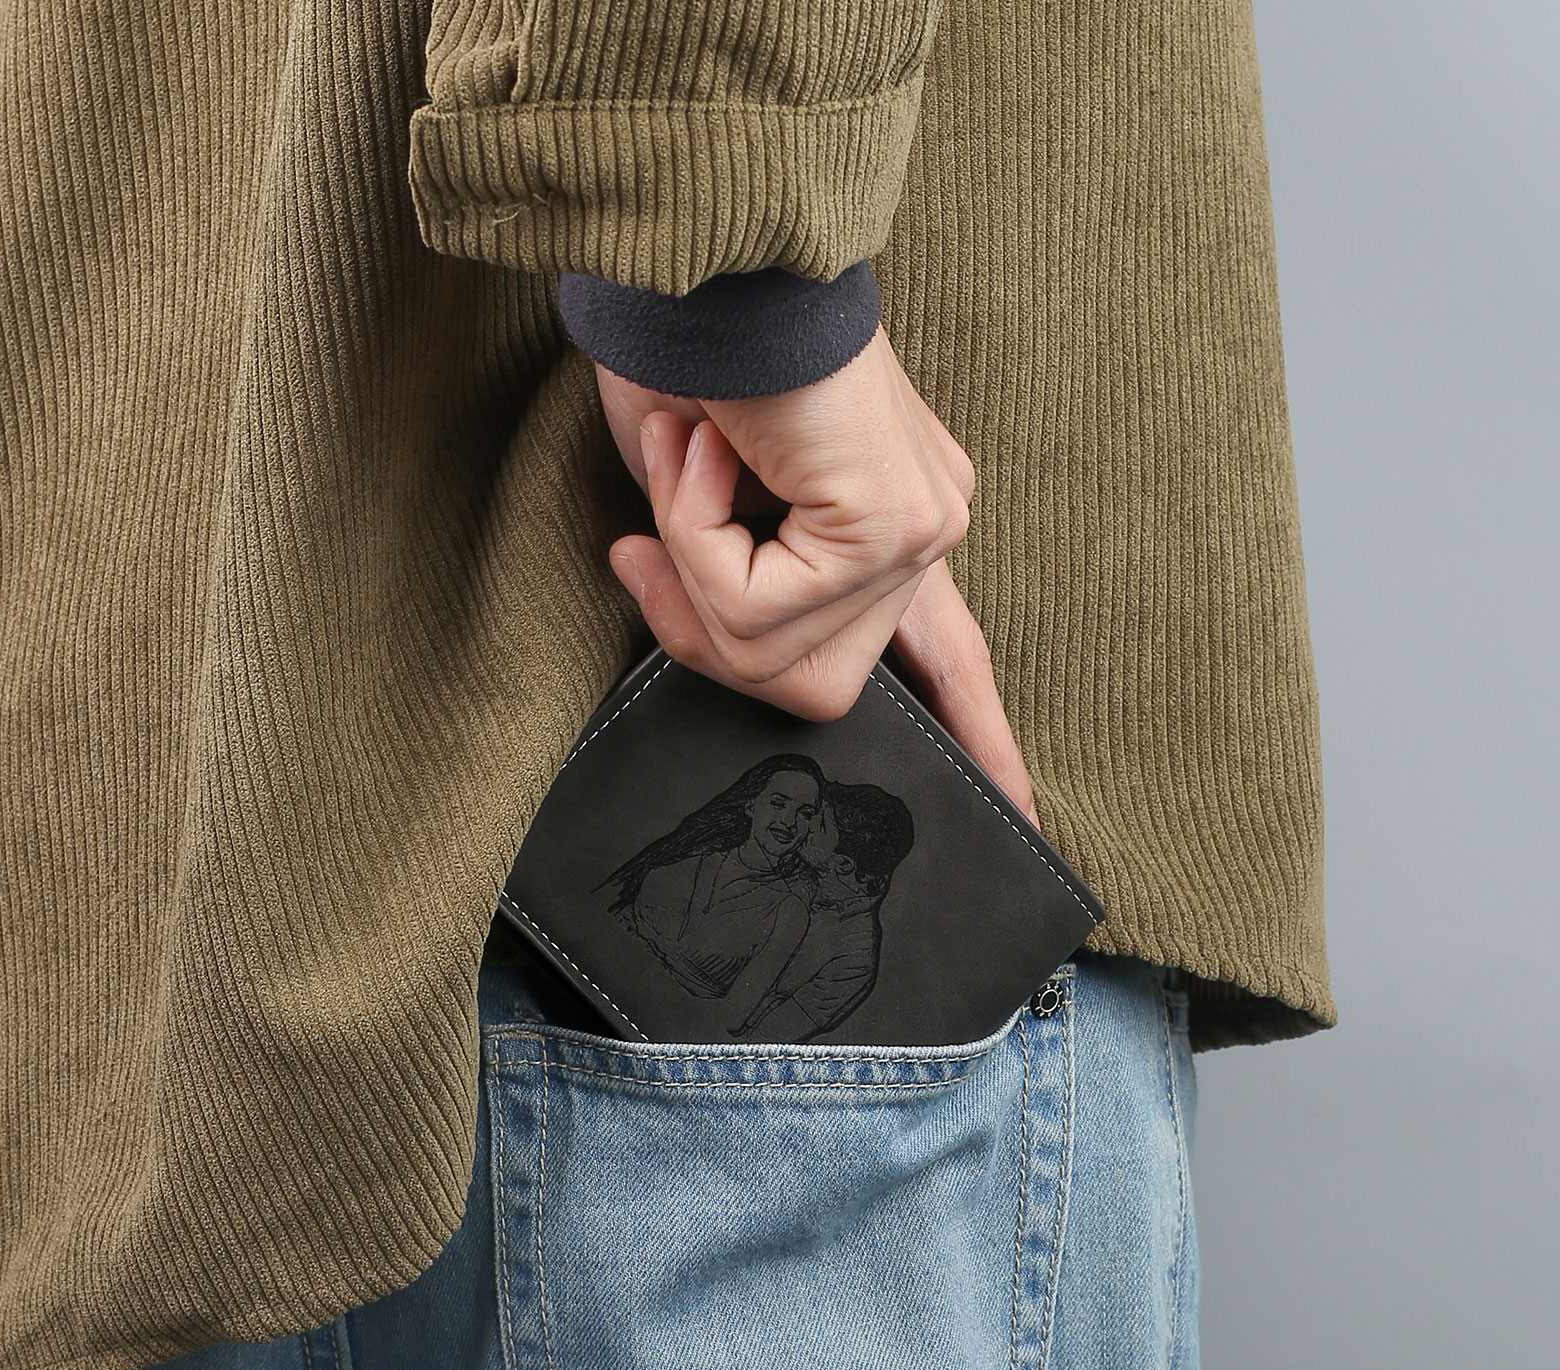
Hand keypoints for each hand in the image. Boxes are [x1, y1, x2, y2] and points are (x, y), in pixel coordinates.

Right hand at [592, 330, 1038, 826]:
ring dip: (691, 568)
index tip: (1023, 814)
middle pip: (818, 689)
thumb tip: (693, 627)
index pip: (954, 656)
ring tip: (689, 458)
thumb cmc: (694, 349)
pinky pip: (758, 606)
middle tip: (651, 540)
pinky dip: (695, 534)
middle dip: (705, 634)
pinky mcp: (891, 520)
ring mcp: (919, 527)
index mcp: (898, 522)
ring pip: (777, 660)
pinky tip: (710, 447)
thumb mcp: (699, 495)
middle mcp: (926, 529)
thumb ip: (725, 578)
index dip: (978, 737)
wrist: (707, 249)